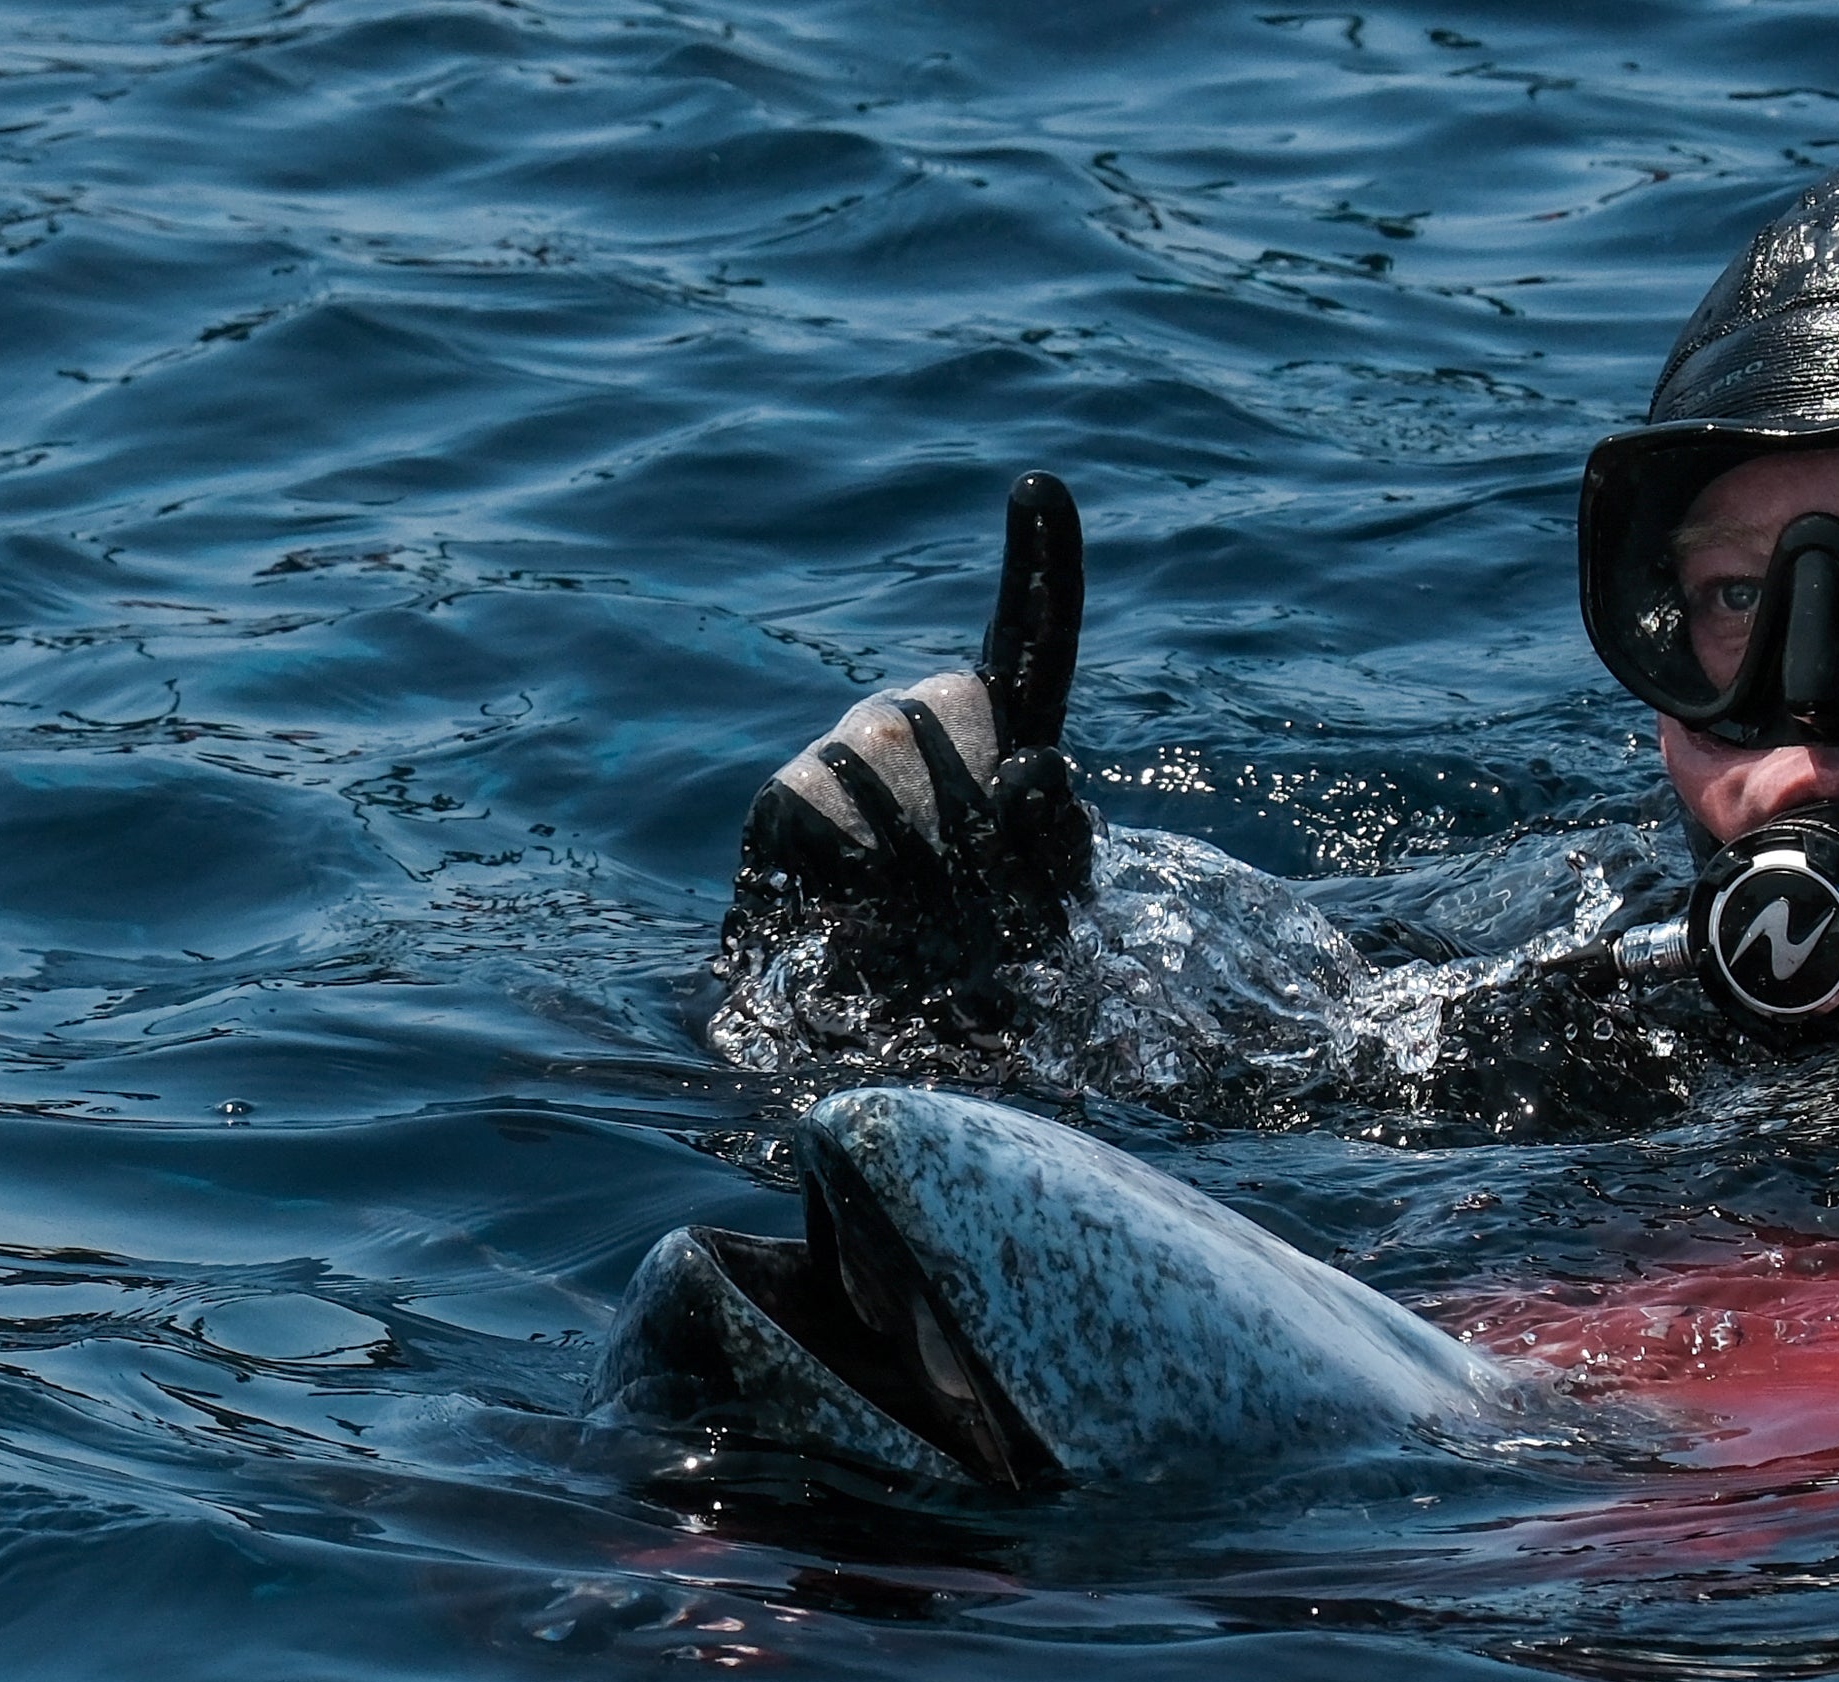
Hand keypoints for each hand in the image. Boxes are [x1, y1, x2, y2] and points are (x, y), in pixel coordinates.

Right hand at [727, 472, 1093, 1023]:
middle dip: (977, 788)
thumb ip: (1057, 839)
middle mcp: (919, 721)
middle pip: (955, 702)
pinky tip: (854, 907)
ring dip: (913, 842)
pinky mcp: (782, 803)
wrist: (889, 1039)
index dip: (1041, 563)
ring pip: (882, 752)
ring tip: (916, 907)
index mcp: (1005, 733)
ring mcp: (846, 753)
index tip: (1040, 485)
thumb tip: (1035, 764)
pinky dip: (844, 865)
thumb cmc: (988, 968)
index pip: (1034, 639)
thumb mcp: (1050, 910)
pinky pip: (816, 804)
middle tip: (974, 880)